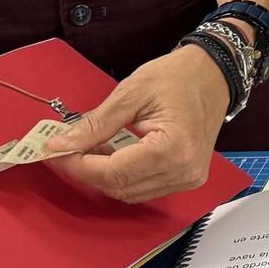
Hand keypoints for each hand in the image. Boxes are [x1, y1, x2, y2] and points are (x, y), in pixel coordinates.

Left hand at [43, 45, 227, 203]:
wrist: (213, 74)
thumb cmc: (178, 76)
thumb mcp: (132, 93)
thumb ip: (95, 124)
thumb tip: (60, 144)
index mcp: (173, 148)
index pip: (113, 173)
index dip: (78, 166)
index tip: (55, 152)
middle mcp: (184, 171)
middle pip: (120, 187)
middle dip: (87, 170)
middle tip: (65, 148)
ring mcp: (188, 178)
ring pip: (130, 192)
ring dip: (104, 175)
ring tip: (91, 147)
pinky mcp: (187, 178)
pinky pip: (144, 188)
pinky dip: (122, 176)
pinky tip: (113, 153)